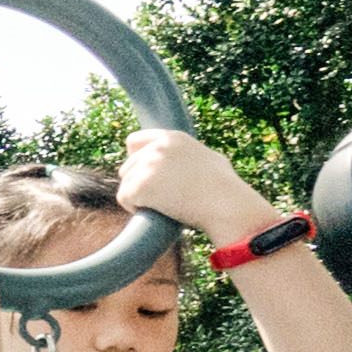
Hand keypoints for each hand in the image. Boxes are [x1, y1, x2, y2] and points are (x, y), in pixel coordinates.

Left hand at [113, 125, 278, 236]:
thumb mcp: (212, 160)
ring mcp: (148, 165)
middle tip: (160, 200)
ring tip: (161, 207)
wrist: (227, 205)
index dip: (135, 160)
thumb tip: (200, 159)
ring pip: (126, 183)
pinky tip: (153, 213)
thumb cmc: (226, 189)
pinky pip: (124, 198)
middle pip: (128, 167)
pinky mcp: (140, 185)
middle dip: (139, 184)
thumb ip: (195, 155)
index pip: (134, 142)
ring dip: (138, 198)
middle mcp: (157, 147)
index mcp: (173, 138)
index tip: (143, 176)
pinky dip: (134, 209)